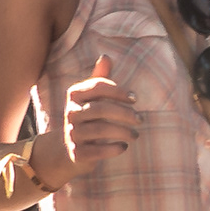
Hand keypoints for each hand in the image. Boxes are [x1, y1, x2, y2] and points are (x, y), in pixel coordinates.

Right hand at [52, 56, 137, 185]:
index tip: (135, 98)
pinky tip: (123, 147)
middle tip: (140, 119)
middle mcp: (70, 113)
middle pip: (101, 109)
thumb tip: (106, 56)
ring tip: (135, 134)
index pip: (98, 86)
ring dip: (124, 131)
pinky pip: (97, 151)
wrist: (68, 148)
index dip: (119, 91)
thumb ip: (100, 78)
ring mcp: (72, 134)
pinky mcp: (76, 153)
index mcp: (75, 95)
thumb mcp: (92, 96)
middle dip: (125, 113)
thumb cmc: (88, 116)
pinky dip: (113, 149)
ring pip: (101, 129)